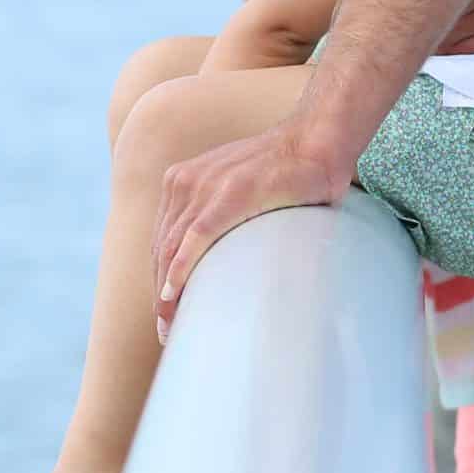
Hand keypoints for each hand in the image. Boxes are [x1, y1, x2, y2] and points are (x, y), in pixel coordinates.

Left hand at [151, 121, 351, 337]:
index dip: (159, 278)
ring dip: (166, 292)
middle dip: (159, 293)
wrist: (314, 141)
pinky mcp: (229, 195)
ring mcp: (205, 186)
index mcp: (183, 181)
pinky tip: (174, 295)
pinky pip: (195, 238)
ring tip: (170, 326)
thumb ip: (221, 214)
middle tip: (166, 331)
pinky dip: (181, 269)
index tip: (164, 312)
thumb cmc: (284, 171)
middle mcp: (185, 182)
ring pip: (172, 249)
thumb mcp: (238, 189)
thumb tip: (224, 260)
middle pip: (162, 248)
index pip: (162, 240)